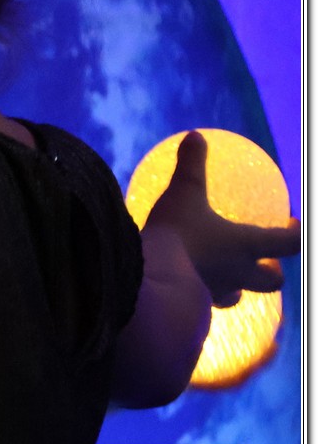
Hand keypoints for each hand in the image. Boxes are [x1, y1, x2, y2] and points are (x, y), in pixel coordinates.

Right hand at [144, 131, 301, 306]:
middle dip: (271, 272)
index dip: (297, 234)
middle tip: (264, 261)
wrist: (147, 283)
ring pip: (236, 296)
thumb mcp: (182, 194)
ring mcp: (214, 294)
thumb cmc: (176, 236)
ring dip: (236, 287)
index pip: (289, 244)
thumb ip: (191, 166)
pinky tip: (183, 285)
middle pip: (271, 282)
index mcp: (247, 246)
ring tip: (221, 275)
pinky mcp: (190, 308)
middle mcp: (238, 274)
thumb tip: (194, 135)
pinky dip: (199, 294)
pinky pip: (202, 302)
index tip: (293, 223)